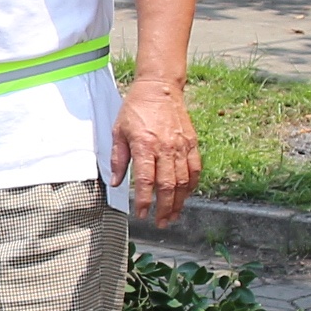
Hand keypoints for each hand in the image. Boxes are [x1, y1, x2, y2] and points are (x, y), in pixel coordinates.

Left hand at [110, 76, 199, 230]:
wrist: (159, 88)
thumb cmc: (136, 109)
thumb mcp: (118, 131)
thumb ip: (117, 159)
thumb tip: (115, 183)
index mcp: (145, 145)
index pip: (146, 181)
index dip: (144, 201)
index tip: (142, 214)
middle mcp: (165, 148)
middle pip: (167, 186)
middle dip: (163, 208)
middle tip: (160, 222)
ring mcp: (181, 146)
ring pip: (183, 181)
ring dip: (178, 202)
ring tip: (172, 216)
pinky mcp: (191, 143)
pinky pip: (195, 169)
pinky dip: (191, 186)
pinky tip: (185, 196)